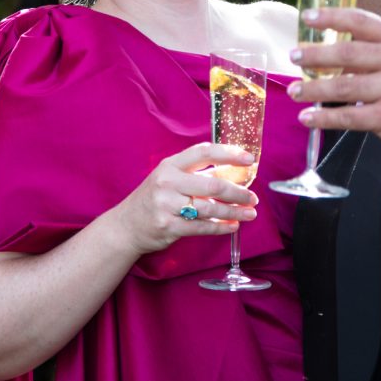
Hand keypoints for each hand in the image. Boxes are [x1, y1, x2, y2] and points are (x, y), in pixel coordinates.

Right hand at [109, 142, 258, 255]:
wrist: (127, 225)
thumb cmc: (154, 198)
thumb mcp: (170, 179)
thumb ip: (197, 174)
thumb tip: (233, 173)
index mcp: (170, 165)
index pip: (204, 152)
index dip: (229, 154)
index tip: (249, 159)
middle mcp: (168, 182)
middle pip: (213, 183)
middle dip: (238, 192)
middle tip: (253, 198)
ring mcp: (167, 205)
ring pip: (210, 208)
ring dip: (234, 212)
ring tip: (249, 214)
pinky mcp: (169, 226)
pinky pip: (202, 227)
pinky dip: (221, 227)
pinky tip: (232, 226)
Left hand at [288, 8, 380, 159]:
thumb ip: (368, 47)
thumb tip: (323, 45)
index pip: (361, 22)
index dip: (332, 17)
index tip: (307, 16)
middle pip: (348, 53)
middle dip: (316, 55)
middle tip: (293, 56)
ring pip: (344, 86)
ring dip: (314, 89)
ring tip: (294, 90)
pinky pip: (349, 116)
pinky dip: (325, 118)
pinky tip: (307, 118)